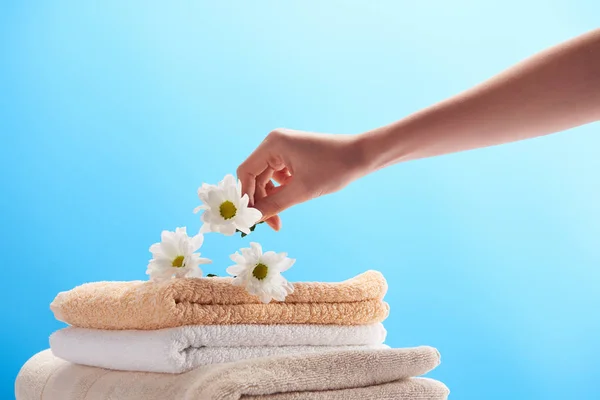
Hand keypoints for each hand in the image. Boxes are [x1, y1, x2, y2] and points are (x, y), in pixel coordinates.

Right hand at [237, 129, 364, 229]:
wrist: (361, 156)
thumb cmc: (334, 168)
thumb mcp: (302, 191)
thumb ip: (273, 204)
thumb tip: (253, 219)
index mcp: (273, 144)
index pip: (246, 172)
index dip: (245, 196)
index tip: (249, 218)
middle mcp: (274, 143)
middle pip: (255, 177)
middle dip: (260, 201)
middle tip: (268, 224)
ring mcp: (283, 149)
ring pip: (266, 179)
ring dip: (270, 199)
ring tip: (279, 219)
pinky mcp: (292, 157)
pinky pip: (278, 177)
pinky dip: (280, 192)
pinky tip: (289, 203)